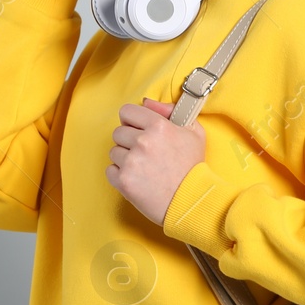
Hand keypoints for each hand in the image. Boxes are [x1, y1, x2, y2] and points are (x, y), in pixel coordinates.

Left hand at [106, 98, 206, 225]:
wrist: (192, 201)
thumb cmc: (193, 167)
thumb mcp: (194, 132)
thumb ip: (170, 111)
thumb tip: (147, 103)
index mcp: (158, 126)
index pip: (127, 111)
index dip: (132, 120)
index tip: (138, 130)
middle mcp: (142, 142)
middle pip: (118, 132)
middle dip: (128, 141)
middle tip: (145, 153)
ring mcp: (131, 162)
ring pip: (114, 152)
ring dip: (125, 159)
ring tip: (144, 168)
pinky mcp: (123, 181)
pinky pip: (110, 170)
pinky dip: (120, 175)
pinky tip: (137, 179)